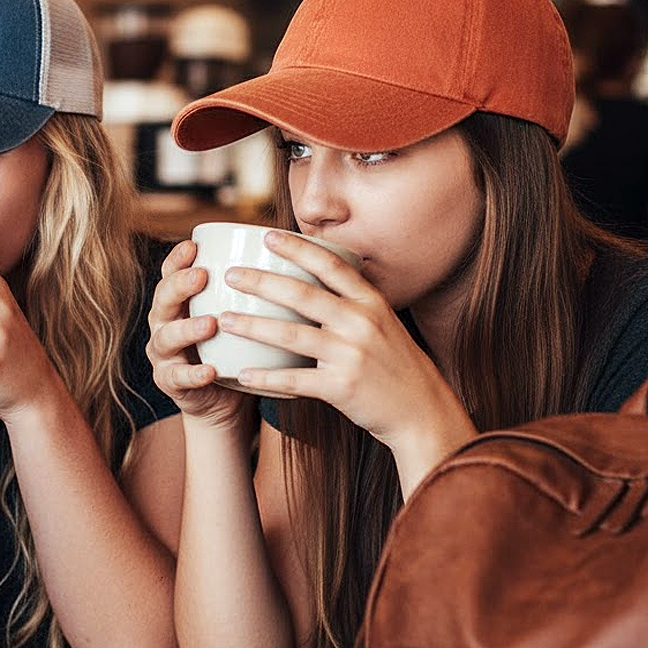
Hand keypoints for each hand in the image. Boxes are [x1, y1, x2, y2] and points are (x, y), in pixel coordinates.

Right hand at [146, 240, 254, 431]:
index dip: (178, 258)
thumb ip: (253, 290)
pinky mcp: (170, 382)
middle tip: (201, 276)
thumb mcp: (241, 316)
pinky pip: (178, 377)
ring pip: (167, 337)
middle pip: (163, 299)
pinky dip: (193, 374)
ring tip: (210, 324)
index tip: (194, 244)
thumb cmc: (237, 348)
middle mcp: (165, 322)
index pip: (171, 273)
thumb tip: (295, 255)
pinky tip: (209, 371)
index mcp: (179, 301)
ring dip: (187, 329)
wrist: (226, 401)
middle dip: (179, 286)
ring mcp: (164, 354)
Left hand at [217, 230, 473, 465]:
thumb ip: (352, 300)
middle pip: (303, 295)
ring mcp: (351, 355)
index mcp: (371, 302)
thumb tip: (315, 273)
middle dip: (262, 282)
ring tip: (225, 320)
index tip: (268, 235)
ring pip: (292, 335)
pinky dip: (266, 377)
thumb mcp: (383, 322)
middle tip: (231, 275)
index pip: (330, 265)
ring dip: (254, 326)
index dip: (298, 248)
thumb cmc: (395, 364)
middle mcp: (362, 323)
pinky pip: (295, 381)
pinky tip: (242, 373)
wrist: (422, 411)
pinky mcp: (342, 388)